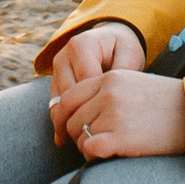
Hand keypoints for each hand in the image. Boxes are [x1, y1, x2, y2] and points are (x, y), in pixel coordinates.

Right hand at [46, 19, 142, 141]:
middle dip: (83, 117)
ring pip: (58, 104)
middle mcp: (63, 57)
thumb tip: (113, 96)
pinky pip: (55, 108)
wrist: (109, 42)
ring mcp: (55, 72)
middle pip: (68, 95)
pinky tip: (74, 140)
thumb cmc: (122, 50)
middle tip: (100, 137)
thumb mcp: (130, 55)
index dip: (98, 102)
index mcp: (81, 46)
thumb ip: (123, 72)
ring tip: (87, 141)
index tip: (114, 120)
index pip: (86, 81)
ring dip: (70, 124)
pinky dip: (64, 124)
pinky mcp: (54, 84)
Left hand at [56, 61, 184, 159]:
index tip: (67, 128)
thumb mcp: (133, 83)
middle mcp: (108, 94)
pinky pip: (90, 149)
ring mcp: (114, 116)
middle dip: (77, 133)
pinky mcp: (121, 138)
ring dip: (87, 145)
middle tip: (92, 141)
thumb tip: (81, 112)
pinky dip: (93, 155)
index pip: (68, 97)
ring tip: (106, 147)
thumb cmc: (167, 102)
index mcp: (109, 78)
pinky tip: (107, 154)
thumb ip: (106, 91)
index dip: (64, 116)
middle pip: (71, 118)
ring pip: (80, 135)